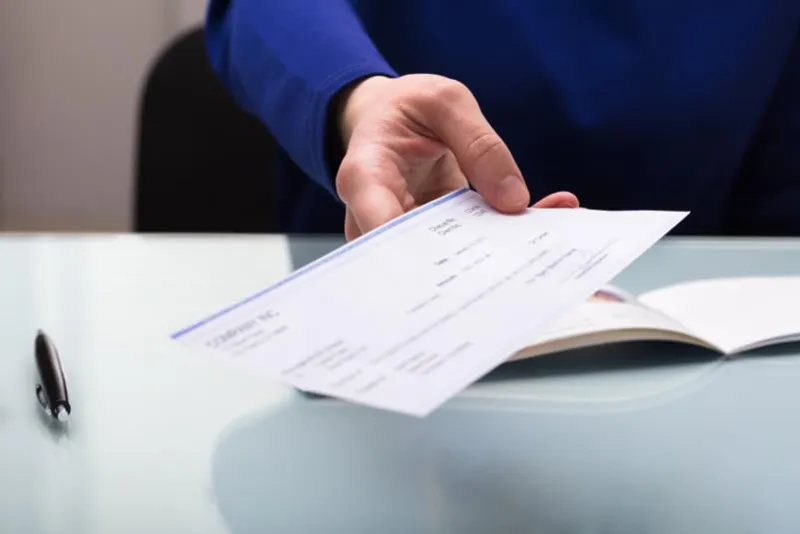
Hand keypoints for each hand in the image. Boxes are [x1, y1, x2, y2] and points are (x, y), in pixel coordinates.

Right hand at [335, 74, 578, 240]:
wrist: (391, 120)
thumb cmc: (407, 106)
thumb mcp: (445, 102)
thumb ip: (479, 143)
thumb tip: (514, 201)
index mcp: (366, 175)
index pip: (381, 225)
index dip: (419, 254)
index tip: (467, 261)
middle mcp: (375, 217)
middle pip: (412, 258)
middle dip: (468, 267)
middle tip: (521, 258)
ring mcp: (402, 235)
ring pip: (443, 263)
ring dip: (495, 255)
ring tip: (544, 236)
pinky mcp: (432, 240)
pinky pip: (464, 250)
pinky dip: (504, 240)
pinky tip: (546, 220)